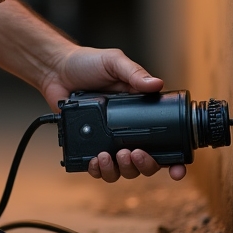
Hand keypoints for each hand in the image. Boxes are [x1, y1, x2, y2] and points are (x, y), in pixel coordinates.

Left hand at [42, 45, 186, 182]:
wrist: (56, 68)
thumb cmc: (87, 62)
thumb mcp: (113, 62)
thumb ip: (134, 73)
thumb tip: (157, 84)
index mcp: (140, 113)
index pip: (164, 141)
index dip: (173, 159)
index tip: (176, 170)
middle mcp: (127, 131)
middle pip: (146, 162)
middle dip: (144, 165)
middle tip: (133, 153)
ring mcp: (109, 140)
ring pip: (124, 170)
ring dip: (122, 170)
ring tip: (110, 156)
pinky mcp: (89, 145)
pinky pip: (99, 168)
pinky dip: (100, 170)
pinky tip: (96, 161)